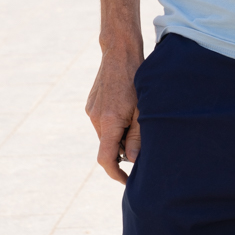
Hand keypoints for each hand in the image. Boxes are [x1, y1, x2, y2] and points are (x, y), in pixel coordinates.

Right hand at [86, 47, 143, 182]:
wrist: (120, 53)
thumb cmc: (136, 80)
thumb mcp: (143, 110)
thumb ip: (137, 137)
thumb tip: (134, 161)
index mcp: (109, 122)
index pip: (106, 159)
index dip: (116, 174)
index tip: (127, 181)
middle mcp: (96, 119)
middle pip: (107, 147)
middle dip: (122, 152)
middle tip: (141, 143)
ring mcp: (91, 111)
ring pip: (105, 135)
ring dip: (118, 136)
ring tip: (135, 119)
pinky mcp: (91, 104)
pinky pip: (102, 122)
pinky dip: (113, 124)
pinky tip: (127, 109)